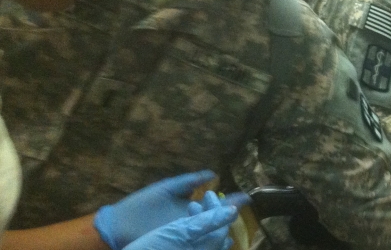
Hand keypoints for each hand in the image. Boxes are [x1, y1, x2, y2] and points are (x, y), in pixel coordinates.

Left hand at [94, 170, 250, 249]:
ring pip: (211, 234)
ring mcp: (186, 234)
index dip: (232, 201)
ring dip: (220, 231)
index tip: (246, 197)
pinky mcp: (179, 242)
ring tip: (229, 228)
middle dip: (229, 217)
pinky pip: (196, 244)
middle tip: (237, 212)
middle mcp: (192, 222)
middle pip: (217, 220)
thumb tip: (212, 173)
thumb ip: (189, 181)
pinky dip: (207, 243)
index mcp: (191, 208)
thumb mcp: (168, 188)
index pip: (217, 204)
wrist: (119, 225)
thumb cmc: (143, 204)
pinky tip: (215, 240)